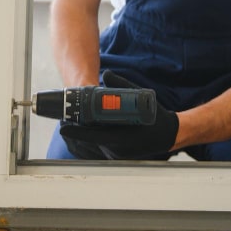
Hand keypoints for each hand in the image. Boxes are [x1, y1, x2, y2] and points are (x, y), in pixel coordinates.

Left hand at [59, 71, 178, 158]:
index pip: (93, 136)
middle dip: (77, 130)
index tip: (63, 127)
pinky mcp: (115, 156)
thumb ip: (121, 87)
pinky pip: (98, 147)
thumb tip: (106, 74)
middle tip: (66, 120)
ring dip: (82, 135)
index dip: (76, 132)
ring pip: (92, 145)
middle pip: (89, 140)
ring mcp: (116, 155)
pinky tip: (87, 130)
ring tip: (73, 123)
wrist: (167, 135)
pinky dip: (91, 139)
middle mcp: (117, 150)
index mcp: (122, 138)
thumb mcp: (141, 98)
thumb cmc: (154, 118)